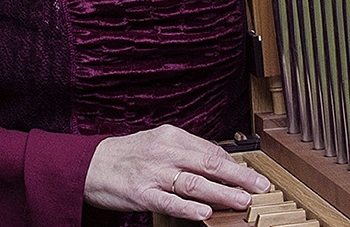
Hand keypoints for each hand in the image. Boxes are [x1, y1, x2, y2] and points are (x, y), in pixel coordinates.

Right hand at [83, 124, 269, 220]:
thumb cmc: (126, 154)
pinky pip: (169, 202)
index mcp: (170, 136)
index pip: (210, 150)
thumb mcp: (156, 142)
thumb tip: (219, 162)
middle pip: (209, 164)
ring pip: (194, 183)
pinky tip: (206, 213)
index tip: (253, 174)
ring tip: (242, 200)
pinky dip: (189, 208)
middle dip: (239, 176)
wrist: (89, 164)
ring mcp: (153, 173)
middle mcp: (164, 152)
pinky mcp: (142, 193)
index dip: (236, 163)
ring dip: (222, 192)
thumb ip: (186, 150)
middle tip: (260, 186)